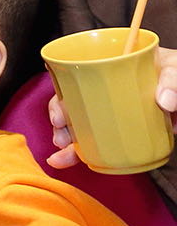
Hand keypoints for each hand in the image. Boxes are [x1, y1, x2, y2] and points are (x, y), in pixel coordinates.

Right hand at [47, 48, 176, 167]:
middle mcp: (108, 87)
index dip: (62, 92)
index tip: (60, 114)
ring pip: (82, 121)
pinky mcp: (126, 128)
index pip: (77, 73)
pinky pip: (100, 139)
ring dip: (68, 138)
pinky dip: (84, 151)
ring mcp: (116, 109)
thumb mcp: (176, 69)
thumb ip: (173, 80)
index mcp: (114, 66)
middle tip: (60, 134)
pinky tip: (70, 159)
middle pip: (73, 100)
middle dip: (60, 118)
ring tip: (63, 154)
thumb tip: (165, 101)